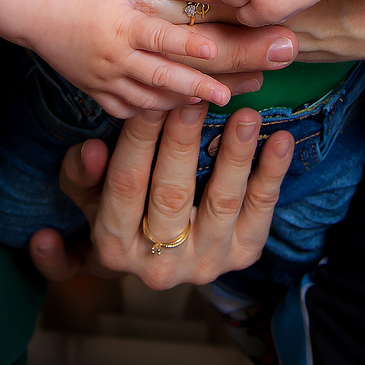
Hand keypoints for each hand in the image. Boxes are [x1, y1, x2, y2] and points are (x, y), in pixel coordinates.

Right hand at [28, 0, 232, 117]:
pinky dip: (144, 112)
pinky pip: (122, 109)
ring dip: (175, 102)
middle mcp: (116, 57)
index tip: (213, 49)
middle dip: (195, 86)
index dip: (187, 44)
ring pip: (145, 99)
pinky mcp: (94, 89)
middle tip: (225, 95)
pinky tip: (164, 107)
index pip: (161, 37)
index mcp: (124, 26)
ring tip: (203, 101)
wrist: (38, 10)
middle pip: (160, 76)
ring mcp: (104, 78)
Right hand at [28, 102, 293, 287]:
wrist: (155, 258)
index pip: (125, 187)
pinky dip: (272, 175)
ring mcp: (205, 262)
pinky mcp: (241, 256)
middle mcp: (160, 265)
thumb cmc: (115, 211)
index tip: (151, 100)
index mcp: (114, 247)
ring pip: (221, 204)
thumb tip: (92, 150)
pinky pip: (261, 213)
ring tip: (245, 115)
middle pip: (172, 195)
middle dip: (184, 143)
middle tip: (196, 99)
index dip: (137, 142)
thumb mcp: (88, 194)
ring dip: (235, 157)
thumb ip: (83, 174)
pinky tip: (281, 140)